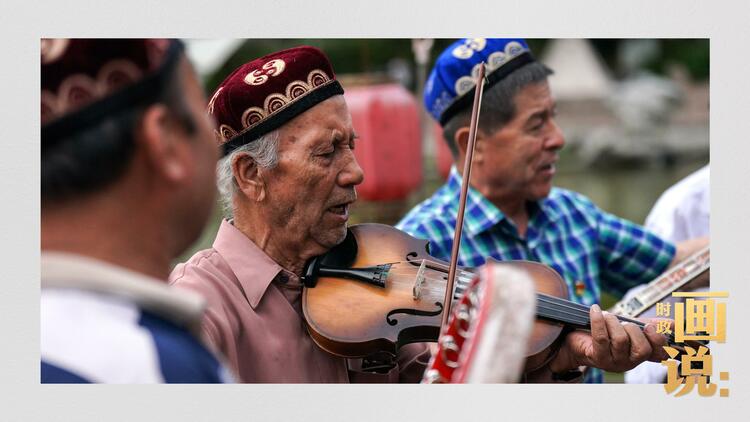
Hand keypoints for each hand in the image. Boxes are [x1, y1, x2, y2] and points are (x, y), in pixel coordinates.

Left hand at [549, 304, 670, 373]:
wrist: (576, 342)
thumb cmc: (607, 333)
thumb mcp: (629, 327)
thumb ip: (650, 324)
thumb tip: (673, 323)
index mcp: (642, 355)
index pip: (660, 353)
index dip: (659, 340)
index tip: (650, 325)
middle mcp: (631, 362)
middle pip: (642, 349)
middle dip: (633, 329)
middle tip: (623, 321)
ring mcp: (614, 363)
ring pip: (620, 341)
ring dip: (613, 322)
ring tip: (606, 316)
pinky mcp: (598, 358)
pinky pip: (601, 337)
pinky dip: (598, 320)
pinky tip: (595, 310)